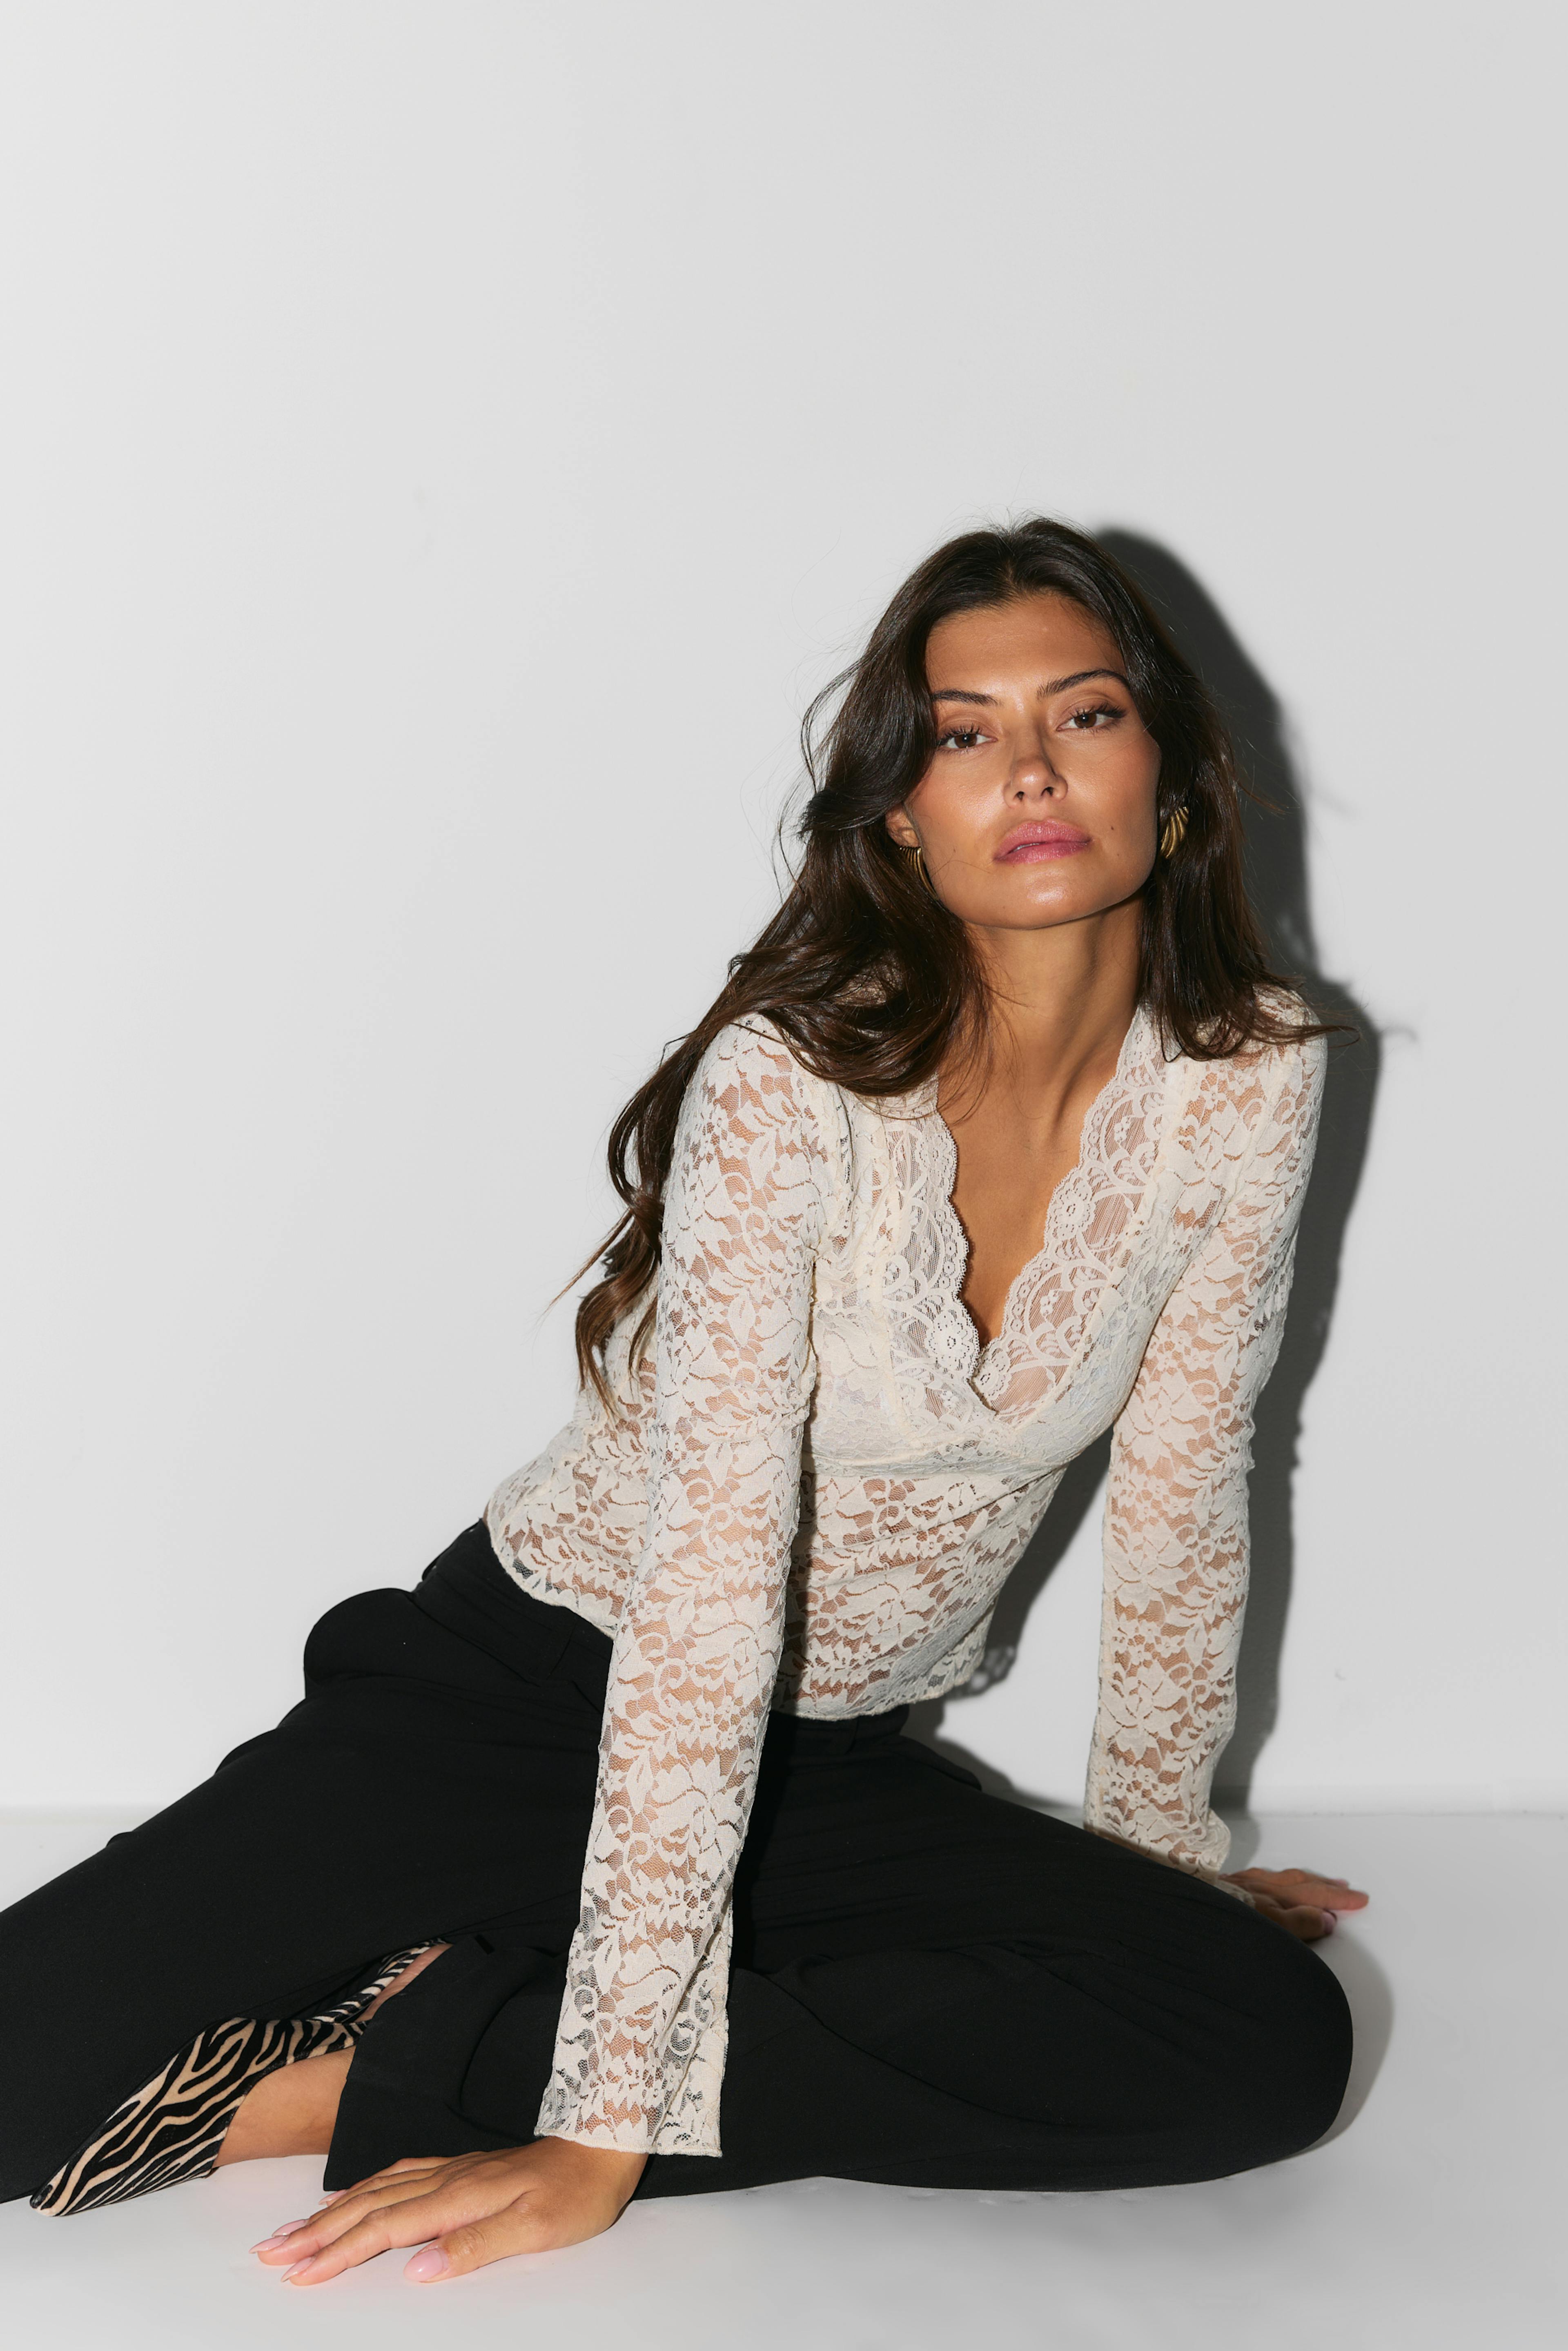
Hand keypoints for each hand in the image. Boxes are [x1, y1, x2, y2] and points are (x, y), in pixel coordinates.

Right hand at [251, 2137, 647, 2285]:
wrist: (603, 2144)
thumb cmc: (576, 2193)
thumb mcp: (536, 2229)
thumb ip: (475, 2247)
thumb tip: (417, 2269)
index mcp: (457, 2198)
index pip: (383, 2229)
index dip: (337, 2252)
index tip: (297, 2274)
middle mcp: (445, 2180)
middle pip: (366, 2207)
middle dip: (314, 2233)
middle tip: (267, 2253)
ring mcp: (450, 2172)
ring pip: (375, 2191)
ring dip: (330, 2212)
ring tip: (292, 2230)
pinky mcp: (460, 2169)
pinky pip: (396, 2176)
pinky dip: (363, 2188)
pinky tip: (348, 2194)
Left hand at [1222, 1866, 1368, 1940]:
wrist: (1175, 1913)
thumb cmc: (1217, 1924)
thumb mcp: (1267, 1929)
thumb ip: (1298, 1924)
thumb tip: (1327, 1919)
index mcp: (1270, 1898)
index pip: (1313, 1898)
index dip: (1337, 1900)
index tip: (1358, 1900)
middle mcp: (1256, 1887)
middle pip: (1298, 1883)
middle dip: (1325, 1886)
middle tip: (1347, 1889)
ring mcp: (1239, 1884)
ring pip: (1279, 1879)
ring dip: (1302, 1881)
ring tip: (1318, 1883)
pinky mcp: (1222, 1887)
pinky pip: (1259, 1878)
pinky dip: (1275, 1881)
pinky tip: (1272, 1884)